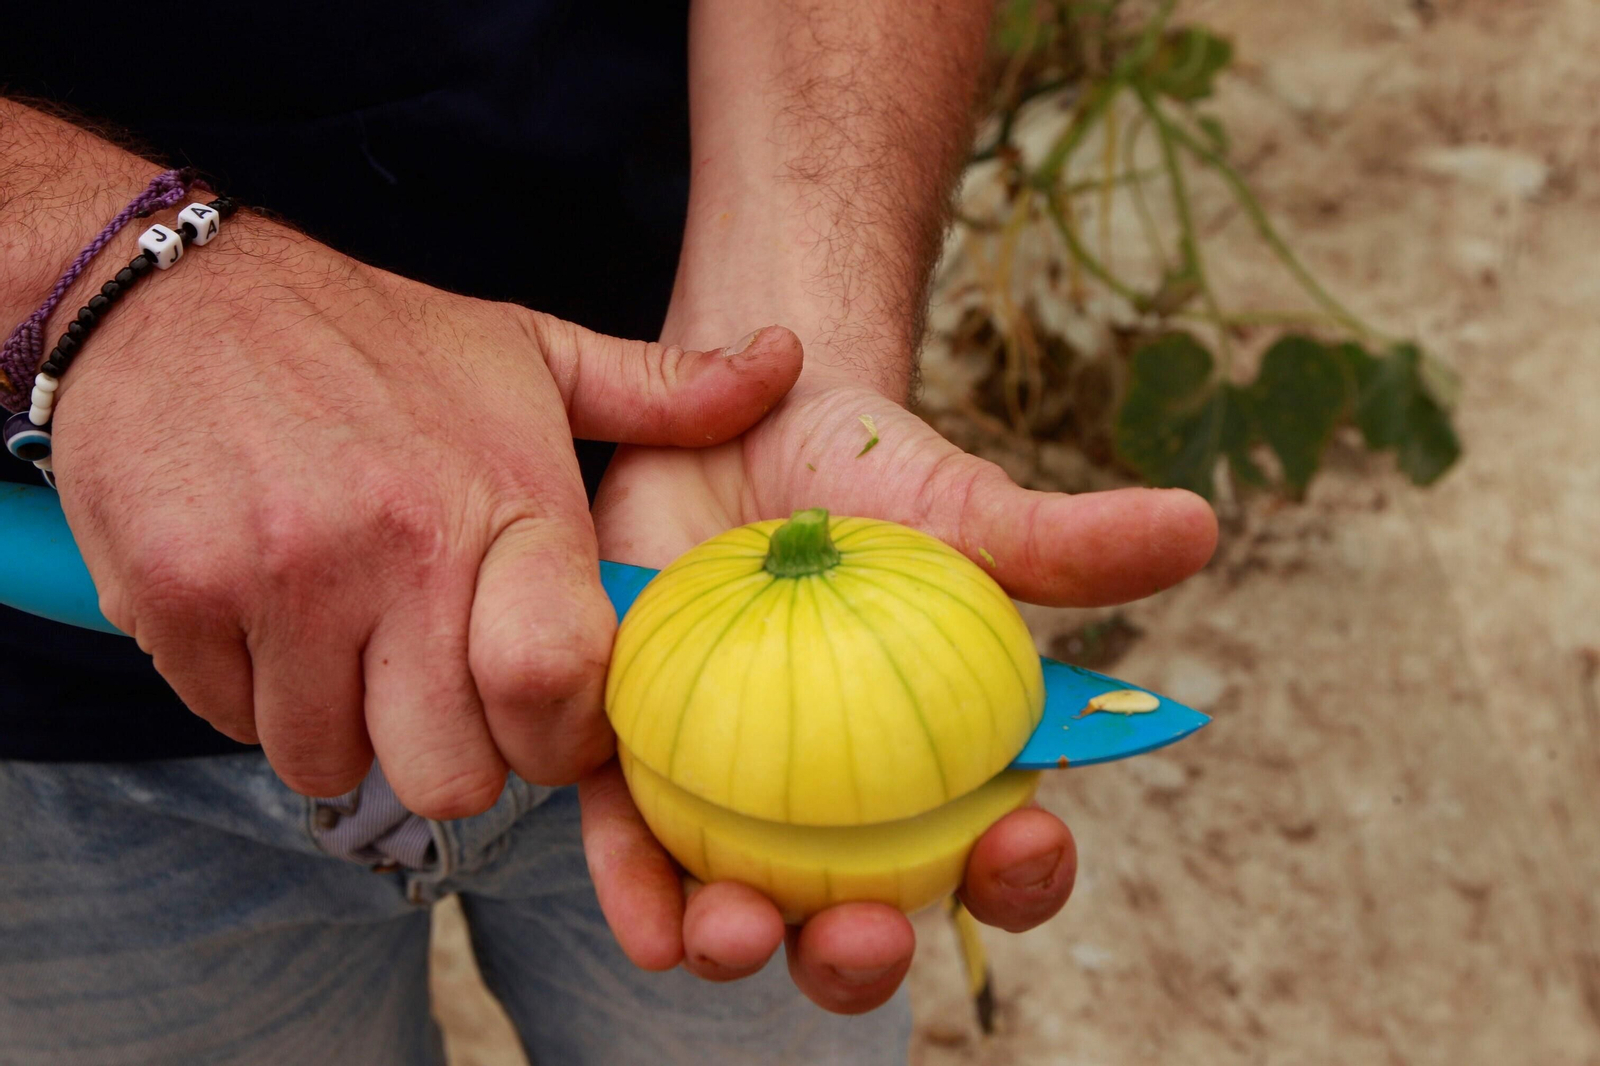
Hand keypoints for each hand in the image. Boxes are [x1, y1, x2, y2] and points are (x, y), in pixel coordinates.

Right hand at [52, 219, 801, 817]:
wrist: (176, 292)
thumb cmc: (372, 336)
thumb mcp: (529, 349)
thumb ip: (664, 388)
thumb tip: (787, 366)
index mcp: (503, 500)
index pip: (555, 689)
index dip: (558, 739)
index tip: (542, 715)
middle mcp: (397, 549)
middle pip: (450, 775)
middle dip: (451, 755)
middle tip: (437, 687)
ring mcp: (281, 580)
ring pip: (332, 764)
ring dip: (344, 728)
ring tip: (348, 638)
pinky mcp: (178, 600)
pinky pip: (234, 723)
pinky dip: (254, 697)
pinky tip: (269, 616)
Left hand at [585, 362, 1217, 1011]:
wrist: (736, 420)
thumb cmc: (869, 477)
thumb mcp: (961, 507)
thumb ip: (1061, 542)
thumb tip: (1197, 523)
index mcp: (934, 770)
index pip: (993, 856)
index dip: (1021, 877)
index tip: (1025, 842)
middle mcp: (834, 809)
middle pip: (862, 919)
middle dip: (865, 962)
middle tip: (867, 937)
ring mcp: (730, 797)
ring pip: (745, 909)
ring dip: (745, 948)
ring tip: (738, 936)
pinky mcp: (635, 765)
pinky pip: (631, 844)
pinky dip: (638, 892)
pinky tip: (650, 923)